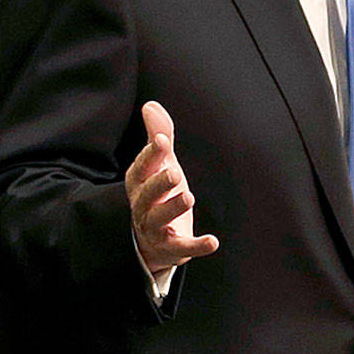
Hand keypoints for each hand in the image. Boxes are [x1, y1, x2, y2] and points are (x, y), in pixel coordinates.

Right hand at [126, 101, 218, 274]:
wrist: (151, 240)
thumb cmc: (157, 193)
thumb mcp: (159, 164)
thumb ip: (157, 135)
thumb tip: (150, 105)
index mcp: (140, 183)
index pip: (140, 169)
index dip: (149, 155)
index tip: (161, 140)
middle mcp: (143, 206)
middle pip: (146, 195)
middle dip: (159, 183)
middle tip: (175, 172)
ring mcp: (155, 228)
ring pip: (159, 220)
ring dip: (172, 208)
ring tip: (188, 196)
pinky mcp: (171, 247)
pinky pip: (182, 247)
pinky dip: (196, 246)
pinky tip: (213, 241)